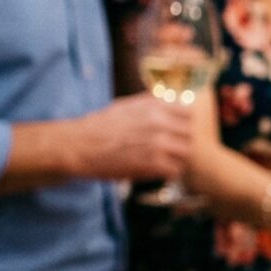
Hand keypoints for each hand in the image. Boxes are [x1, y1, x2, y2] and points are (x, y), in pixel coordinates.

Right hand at [74, 95, 193, 181]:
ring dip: (179, 158)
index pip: (189, 113)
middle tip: (173, 149)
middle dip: (183, 141)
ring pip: (186, 153)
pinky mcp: (152, 164)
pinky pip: (175, 170)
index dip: (184, 123)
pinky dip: (169, 172)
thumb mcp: (126, 104)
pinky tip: (157, 171)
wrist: (79, 145)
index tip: (177, 131)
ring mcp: (158, 144)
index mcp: (154, 107)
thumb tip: (167, 97)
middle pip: (191, 134)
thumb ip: (149, 102)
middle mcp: (159, 123)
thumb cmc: (99, 125)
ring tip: (166, 161)